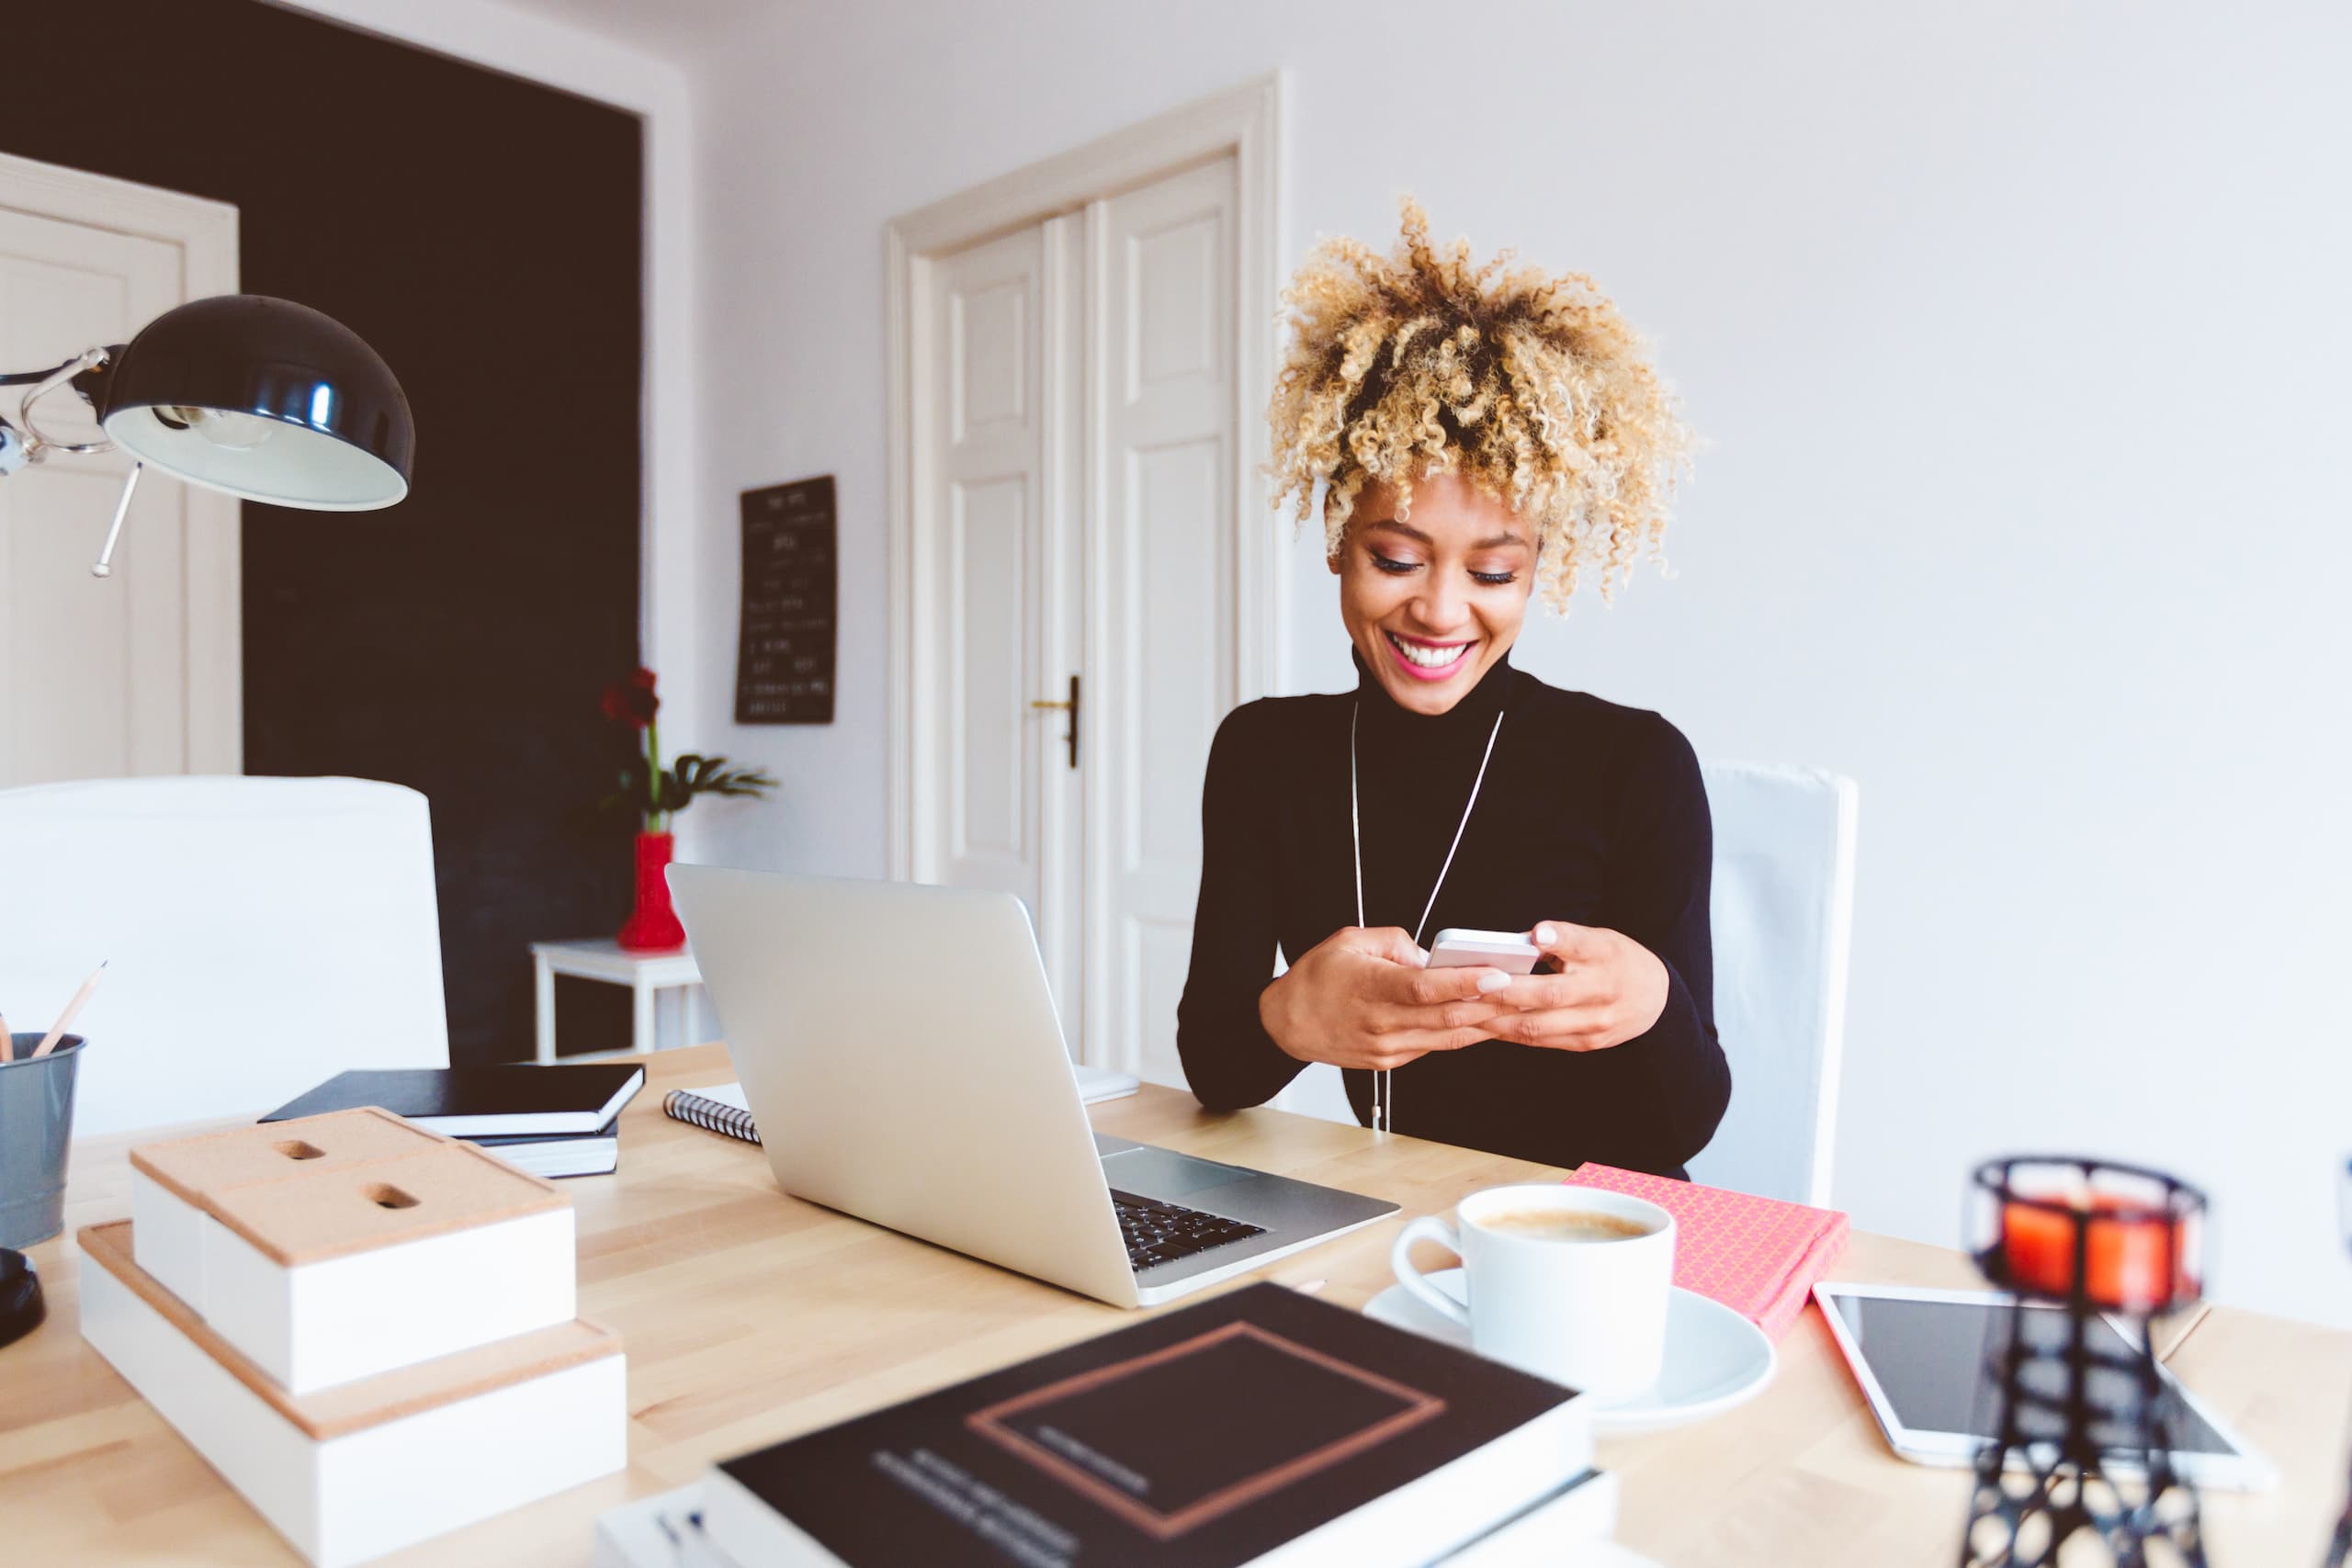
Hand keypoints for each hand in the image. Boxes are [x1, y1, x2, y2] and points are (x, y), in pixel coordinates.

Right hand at [1259, 926, 1513, 1071]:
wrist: (1285, 1024)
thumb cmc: (1316, 978)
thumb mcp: (1350, 940)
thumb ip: (1395, 943)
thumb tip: (1432, 957)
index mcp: (1370, 988)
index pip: (1425, 988)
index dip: (1464, 983)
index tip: (1497, 976)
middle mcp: (1381, 1024)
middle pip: (1445, 1016)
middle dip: (1490, 1005)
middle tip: (1526, 992)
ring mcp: (1387, 1048)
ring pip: (1448, 1036)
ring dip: (1485, 1023)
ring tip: (1518, 1008)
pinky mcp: (1390, 1061)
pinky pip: (1436, 1046)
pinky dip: (1463, 1033)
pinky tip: (1485, 1021)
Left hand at [1482, 922, 1669, 1052]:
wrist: (1656, 1000)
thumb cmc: (1615, 961)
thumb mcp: (1599, 939)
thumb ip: (1564, 939)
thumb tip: (1524, 940)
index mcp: (1605, 954)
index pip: (1582, 944)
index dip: (1559, 939)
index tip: (1537, 934)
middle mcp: (1602, 989)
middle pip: (1549, 993)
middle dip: (1505, 992)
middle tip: (1470, 985)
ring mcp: (1595, 1022)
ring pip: (1538, 1024)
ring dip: (1497, 1019)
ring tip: (1466, 1011)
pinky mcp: (1587, 1043)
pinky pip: (1540, 1041)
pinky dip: (1510, 1033)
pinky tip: (1486, 1026)